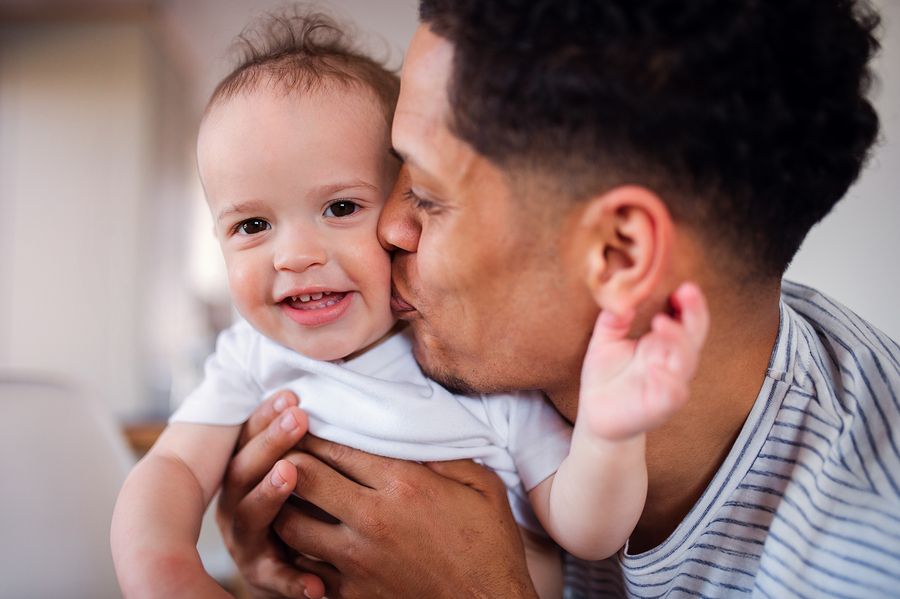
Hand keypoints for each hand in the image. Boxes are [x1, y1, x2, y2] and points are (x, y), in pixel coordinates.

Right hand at [215, 391, 325, 598]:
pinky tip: (316, 582)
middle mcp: (235, 506)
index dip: (265, 417)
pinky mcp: (261, 576)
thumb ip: (299, 441)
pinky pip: (276, 578)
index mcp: (242, 475)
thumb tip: (309, 396)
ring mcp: (245, 541)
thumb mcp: (297, 468)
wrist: (288, 565)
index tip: (291, 395)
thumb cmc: (302, 504)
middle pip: (243, 470)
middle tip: (299, 418)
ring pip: (249, 516)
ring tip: (290, 472)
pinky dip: (294, 580)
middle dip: (270, 441)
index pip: (246, 440)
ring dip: (270, 493)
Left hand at [273, 436, 538, 598]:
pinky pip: (303, 568)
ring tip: (282, 492)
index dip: (313, 432)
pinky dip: (294, 551)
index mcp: (404, 486)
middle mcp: (373, 520)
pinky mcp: (351, 595)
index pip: (338, 448)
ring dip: (282, 505)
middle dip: (288, 458)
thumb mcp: (483, 487)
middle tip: (282, 449)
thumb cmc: (490, 547)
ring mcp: (357, 561)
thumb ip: (446, 455)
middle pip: (303, 477)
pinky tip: (298, 538)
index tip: (303, 423)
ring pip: (291, 524)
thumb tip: (412, 432)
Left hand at [580, 282, 708, 439]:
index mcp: (661, 344)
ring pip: (687, 362)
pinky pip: (673, 393)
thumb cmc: (605, 376)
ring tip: (661, 322)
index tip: (683, 285)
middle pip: (693, 335)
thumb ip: (612, 319)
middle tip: (686, 291)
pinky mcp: (660, 406)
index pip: (686, 320)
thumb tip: (621, 298)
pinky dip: (668, 380)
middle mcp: (671, 362)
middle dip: (694, 313)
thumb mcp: (604, 341)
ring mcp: (669, 384)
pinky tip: (655, 367)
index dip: (690, 303)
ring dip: (679, 340)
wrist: (596, 415)